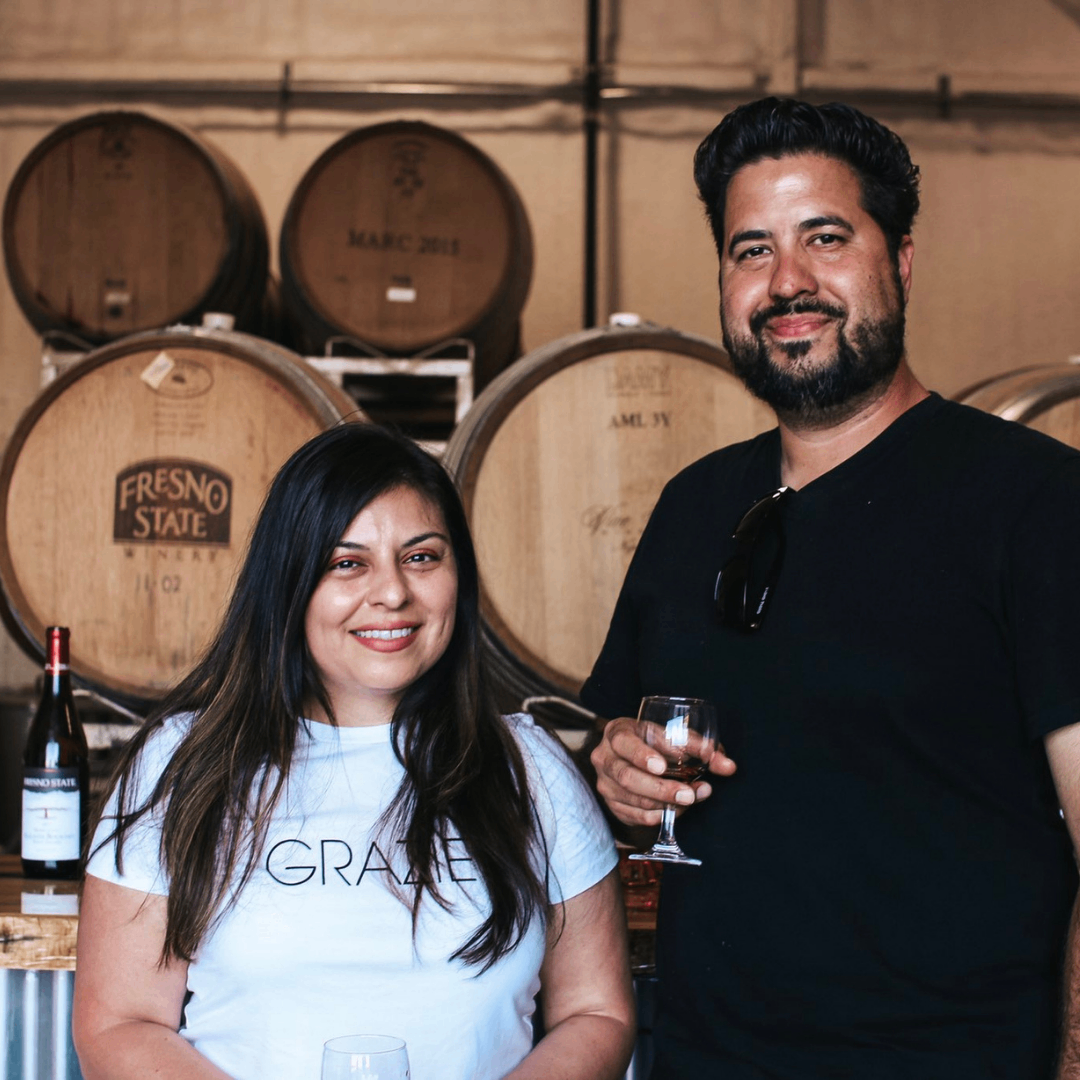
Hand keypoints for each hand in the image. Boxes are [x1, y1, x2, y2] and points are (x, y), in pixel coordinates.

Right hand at [590, 716, 735, 827]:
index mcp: (617, 733)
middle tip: (689, 794)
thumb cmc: (654, 742)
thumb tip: (728, 766)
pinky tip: (677, 809)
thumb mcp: (672, 735)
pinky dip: (658, 815)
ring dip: (665, 804)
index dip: (642, 755)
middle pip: (627, 777)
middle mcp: (604, 758)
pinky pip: (634, 816)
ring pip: (632, 800)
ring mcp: (605, 784)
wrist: (629, 754)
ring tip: (691, 799)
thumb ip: (701, 748)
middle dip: (661, 788)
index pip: (624, 743)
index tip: (662, 767)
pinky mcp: (612, 805)